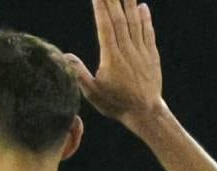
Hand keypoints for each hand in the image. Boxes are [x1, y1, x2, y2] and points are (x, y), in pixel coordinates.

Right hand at [64, 0, 165, 126]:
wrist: (146, 113)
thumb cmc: (116, 104)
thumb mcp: (93, 93)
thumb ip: (79, 73)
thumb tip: (64, 56)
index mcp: (111, 57)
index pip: (105, 26)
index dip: (100, 8)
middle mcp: (127, 50)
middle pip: (119, 19)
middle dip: (112, 0)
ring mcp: (141, 52)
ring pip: (135, 23)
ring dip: (130, 4)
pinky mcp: (152, 56)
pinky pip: (148, 33)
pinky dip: (146, 19)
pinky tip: (143, 7)